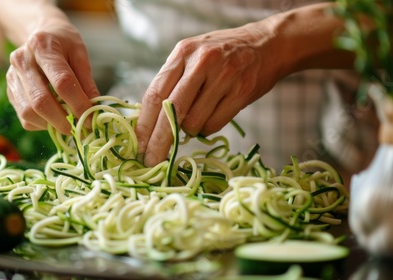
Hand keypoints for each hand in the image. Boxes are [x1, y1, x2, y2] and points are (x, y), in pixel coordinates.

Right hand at [6, 24, 99, 133]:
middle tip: (80, 130)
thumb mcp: (80, 54)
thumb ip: (87, 82)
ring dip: (52, 125)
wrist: (40, 34)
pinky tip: (55, 118)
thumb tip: (94, 111)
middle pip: (40, 101)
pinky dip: (42, 124)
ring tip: (69, 124)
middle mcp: (22, 61)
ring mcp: (12, 77)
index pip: (62, 82)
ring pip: (28, 112)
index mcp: (42, 47)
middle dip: (63, 121)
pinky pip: (24, 117)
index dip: (78, 105)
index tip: (91, 120)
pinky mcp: (10, 91)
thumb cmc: (64, 43)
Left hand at [135, 23, 282, 165]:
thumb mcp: (192, 56)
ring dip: (189, 131)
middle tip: (150, 160)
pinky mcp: (242, 92)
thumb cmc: (221, 54)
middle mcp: (201, 62)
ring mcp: (224, 77)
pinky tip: (212, 116)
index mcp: (182, 53)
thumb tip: (148, 121)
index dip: (143, 124)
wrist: (267, 44)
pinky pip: (215, 125)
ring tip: (197, 117)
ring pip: (194, 122)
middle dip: (158, 141)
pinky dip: (207, 129)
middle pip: (171, 111)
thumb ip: (171, 81)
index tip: (137, 145)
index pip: (155, 94)